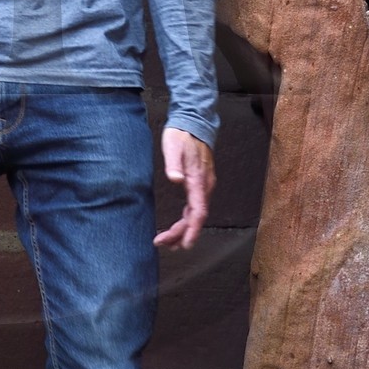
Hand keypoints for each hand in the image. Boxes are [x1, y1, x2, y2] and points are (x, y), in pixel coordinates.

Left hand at [154, 127, 214, 251]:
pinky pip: (195, 207)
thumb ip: (174, 164)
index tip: (184, 244)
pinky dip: (187, 220)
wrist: (192, 123)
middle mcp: (204, 186)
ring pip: (196, 214)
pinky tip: (179, 225)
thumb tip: (175, 179)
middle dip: (182, 234)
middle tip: (164, 244)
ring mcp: (203, 186)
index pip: (198, 212)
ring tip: (169, 242)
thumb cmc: (182, 136)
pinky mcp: (199, 184)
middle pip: (196, 218)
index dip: (192, 231)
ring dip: (184, 229)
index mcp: (199, 181)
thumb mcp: (173, 147)